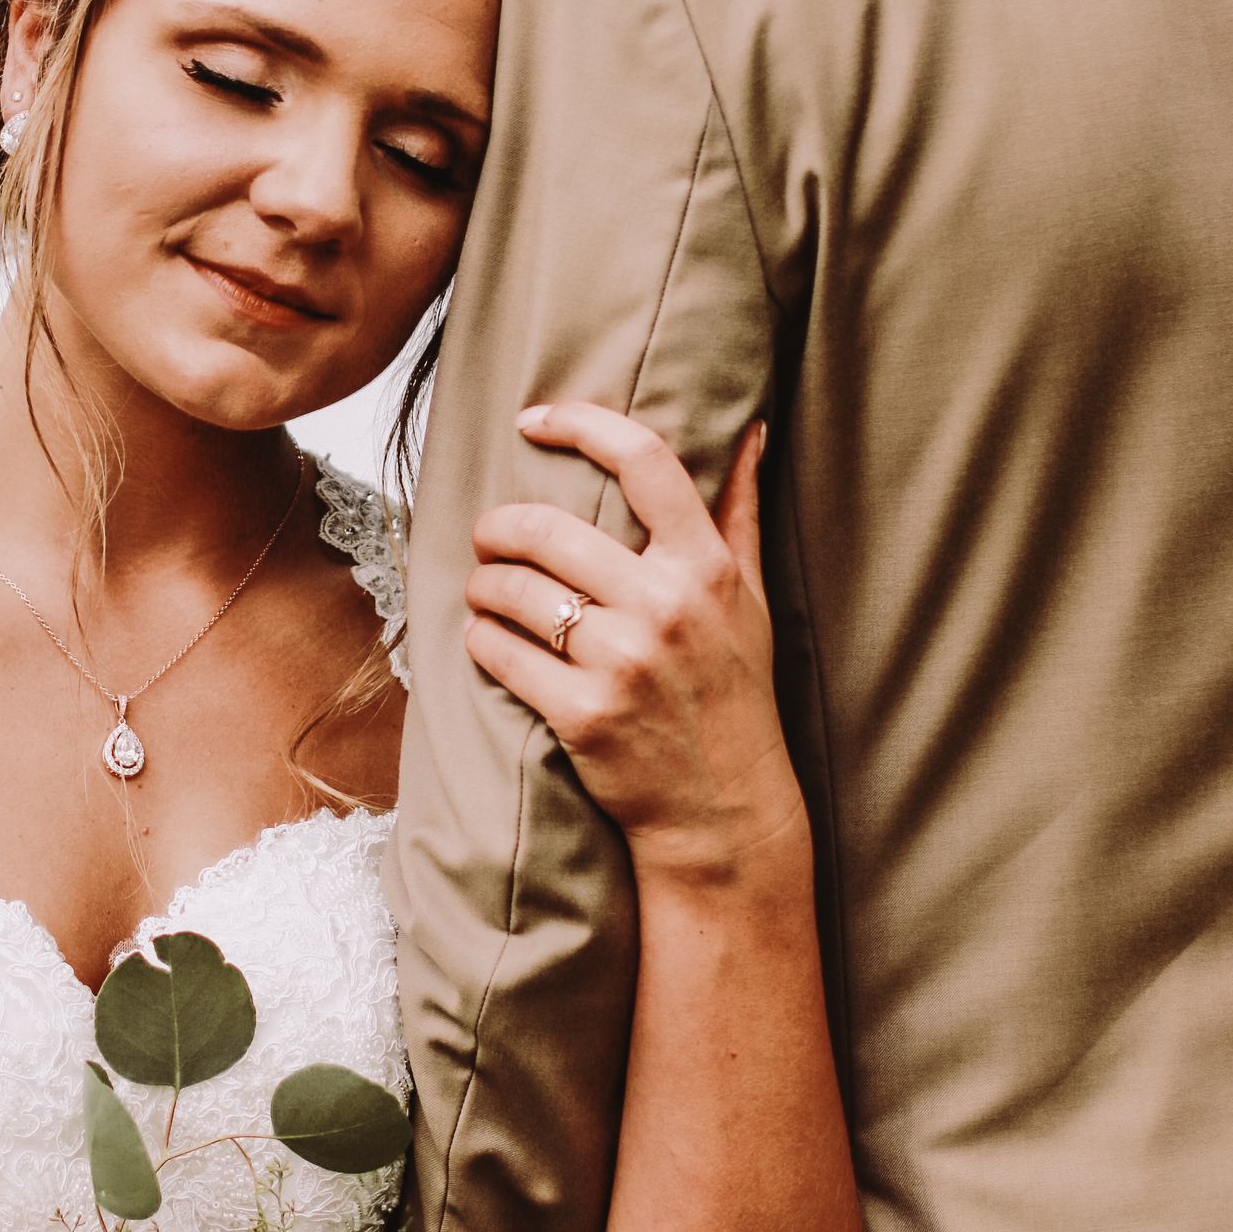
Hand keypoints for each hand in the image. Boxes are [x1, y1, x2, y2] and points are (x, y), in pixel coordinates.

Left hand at [464, 405, 808, 895]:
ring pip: (512, 589)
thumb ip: (741, 511)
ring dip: (483, 586)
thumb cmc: (735, 695)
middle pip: (547, 529)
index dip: (580, 423)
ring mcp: (623, 662)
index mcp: (707, 568)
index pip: (644, 461)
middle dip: (499, 528)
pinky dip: (481, 640)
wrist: (726, 812)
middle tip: (491, 538)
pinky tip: (490, 641)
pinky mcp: (582, 714)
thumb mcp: (751, 600)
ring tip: (487, 592)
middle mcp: (666, 606)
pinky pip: (499, 651)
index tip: (535, 419)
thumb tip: (749, 428)